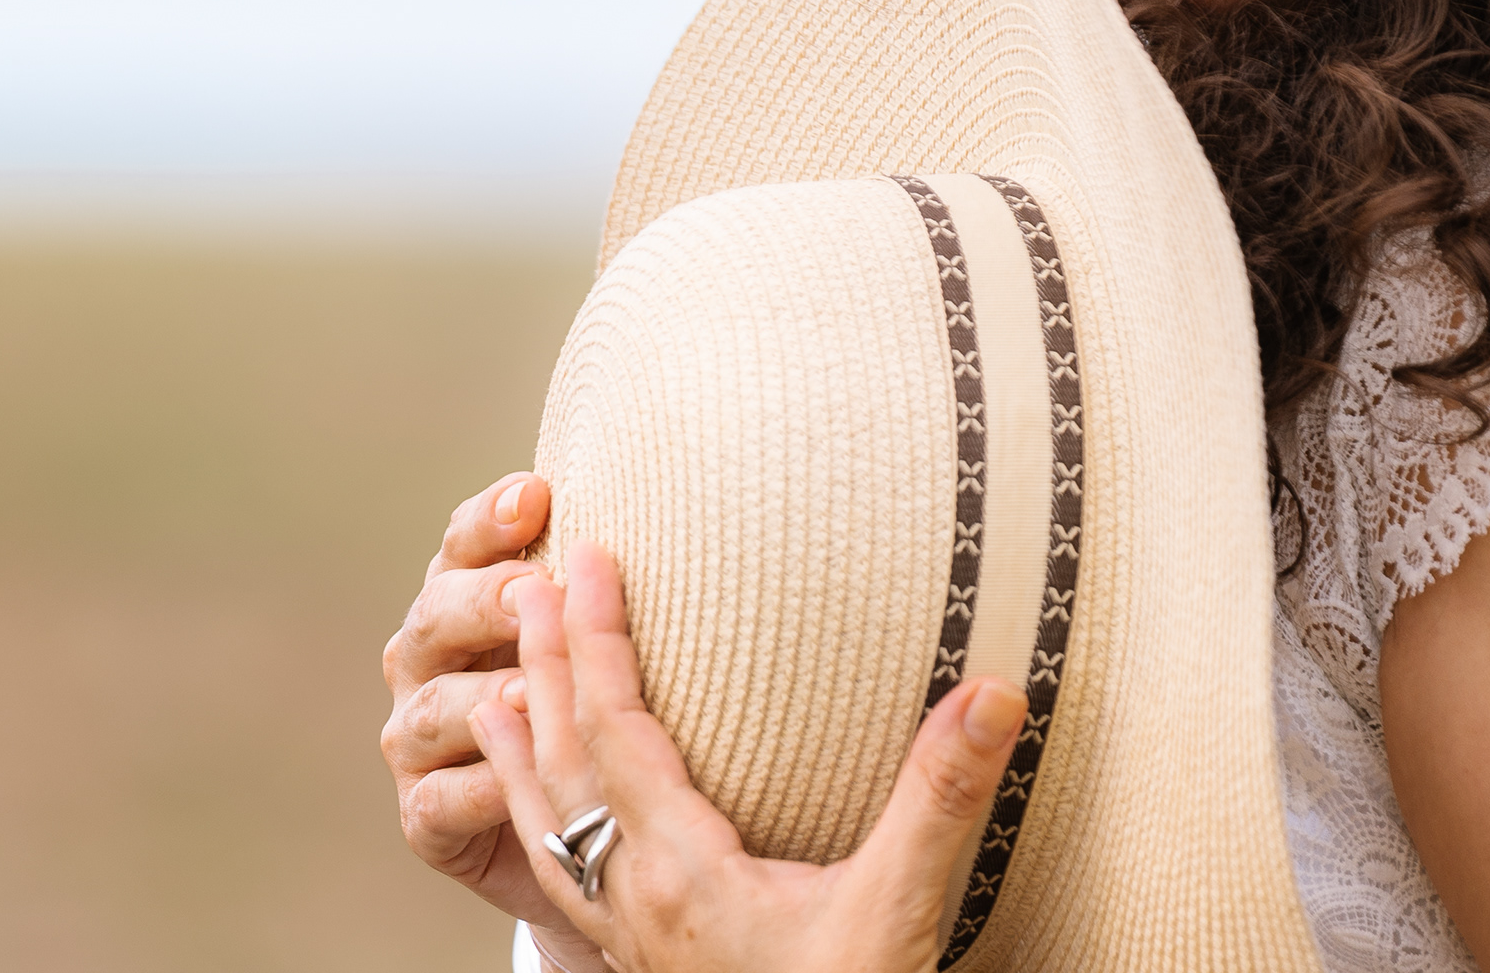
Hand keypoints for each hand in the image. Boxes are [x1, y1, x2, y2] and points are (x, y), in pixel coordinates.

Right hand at [382, 470, 564, 928]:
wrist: (583, 839)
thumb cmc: (599, 718)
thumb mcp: (601, 648)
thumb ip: (604, 588)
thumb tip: (676, 511)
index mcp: (461, 602)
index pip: (462, 544)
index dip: (491, 519)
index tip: (538, 495)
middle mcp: (426, 662)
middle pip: (436, 615)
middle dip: (482, 599)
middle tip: (532, 589)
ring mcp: (416, 741)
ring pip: (433, 709)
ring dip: (481, 697)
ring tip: (528, 688)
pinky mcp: (425, 818)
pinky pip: (440, 799)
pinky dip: (477, 789)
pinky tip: (512, 783)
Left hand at [476, 544, 1026, 972]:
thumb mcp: (901, 908)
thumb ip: (940, 796)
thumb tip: (996, 692)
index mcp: (681, 868)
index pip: (615, 727)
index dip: (599, 637)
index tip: (590, 557)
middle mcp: (635, 898)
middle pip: (562, 761)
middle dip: (545, 665)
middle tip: (527, 583)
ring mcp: (629, 937)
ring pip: (548, 824)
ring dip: (519, 746)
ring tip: (494, 688)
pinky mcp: (640, 964)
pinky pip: (564, 877)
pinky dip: (540, 823)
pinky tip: (547, 815)